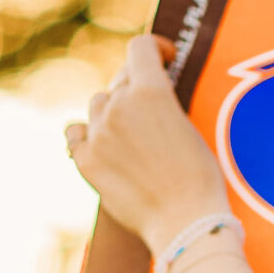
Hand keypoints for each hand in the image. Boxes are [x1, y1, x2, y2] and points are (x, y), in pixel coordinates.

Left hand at [64, 35, 229, 253]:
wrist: (185, 224)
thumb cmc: (199, 182)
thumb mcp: (189, 128)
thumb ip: (164, 103)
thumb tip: (147, 90)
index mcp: (151, 93)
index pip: (140, 48)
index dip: (153, 48)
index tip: (162, 57)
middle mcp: (119, 107)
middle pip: (121, 80)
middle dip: (137, 88)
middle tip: (152, 108)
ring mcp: (99, 134)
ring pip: (98, 105)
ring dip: (113, 113)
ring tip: (131, 135)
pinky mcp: (87, 161)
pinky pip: (74, 132)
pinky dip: (85, 134)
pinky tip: (97, 142)